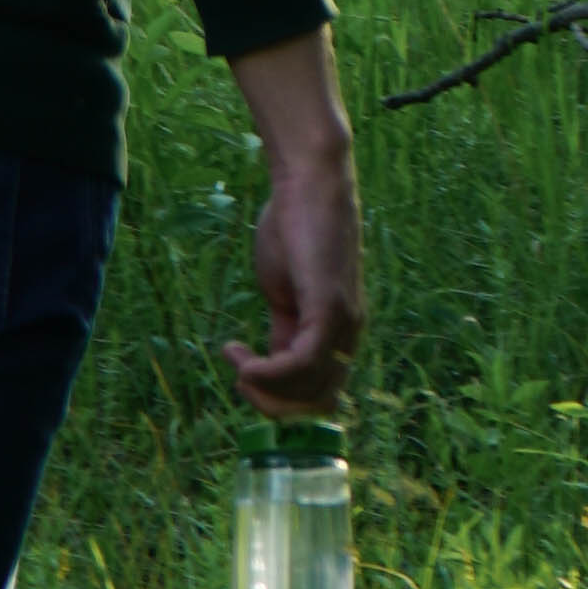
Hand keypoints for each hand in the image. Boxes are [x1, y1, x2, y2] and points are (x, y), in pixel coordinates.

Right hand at [224, 26, 361, 413]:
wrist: (310, 184)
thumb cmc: (296, 229)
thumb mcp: (285, 291)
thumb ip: (283, 330)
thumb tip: (269, 364)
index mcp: (339, 333)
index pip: (319, 395)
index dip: (279, 400)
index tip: (244, 375)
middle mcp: (349, 335)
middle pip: (317, 403)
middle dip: (271, 404)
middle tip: (240, 378)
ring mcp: (343, 324)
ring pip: (309, 391)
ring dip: (263, 389)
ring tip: (238, 363)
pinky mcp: (329, 308)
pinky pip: (302, 365)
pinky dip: (267, 372)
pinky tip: (241, 356)